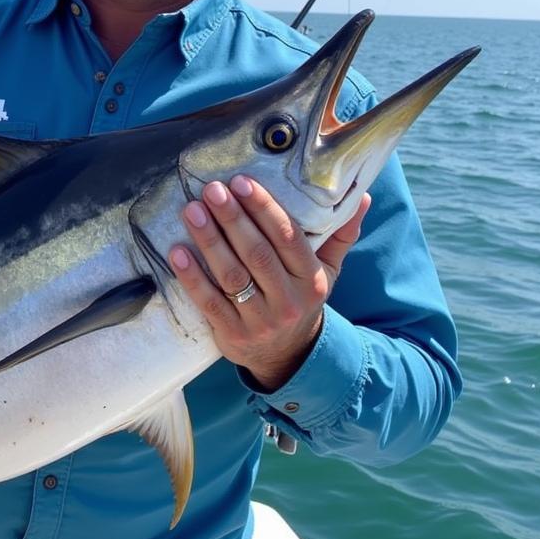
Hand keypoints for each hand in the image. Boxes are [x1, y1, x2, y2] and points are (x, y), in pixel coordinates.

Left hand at [169, 176, 370, 391]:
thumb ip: (340, 234)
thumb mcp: (327, 271)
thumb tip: (362, 197)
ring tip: (192, 211)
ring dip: (209, 240)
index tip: (242, 182)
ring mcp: (260, 320)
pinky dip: (192, 276)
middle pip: (257, 253)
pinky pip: (209, 302)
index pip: (287, 237)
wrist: (288, 356)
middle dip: (232, 218)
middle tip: (212, 189)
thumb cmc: (301, 298)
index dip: (264, 208)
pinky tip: (177, 251)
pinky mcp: (233, 335)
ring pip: (232, 275)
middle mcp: (288, 300)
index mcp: (311, 279)